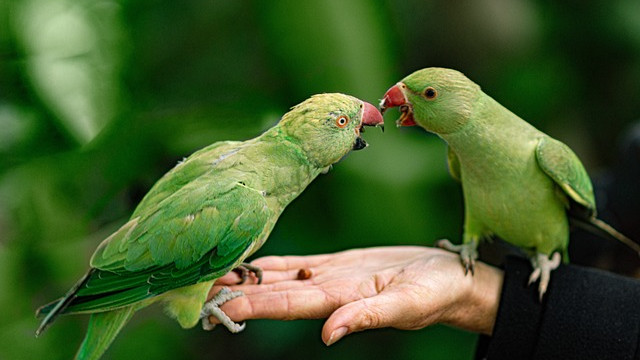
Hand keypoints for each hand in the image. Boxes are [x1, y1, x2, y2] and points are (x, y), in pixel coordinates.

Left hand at [209, 246, 503, 344]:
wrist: (450, 278)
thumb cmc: (436, 293)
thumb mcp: (407, 306)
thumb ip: (367, 318)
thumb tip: (329, 335)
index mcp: (339, 301)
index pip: (285, 303)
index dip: (250, 305)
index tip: (215, 307)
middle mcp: (326, 291)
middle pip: (272, 292)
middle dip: (234, 292)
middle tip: (193, 288)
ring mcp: (329, 277)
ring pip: (278, 277)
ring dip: (245, 277)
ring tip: (209, 273)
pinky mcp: (338, 264)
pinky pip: (296, 263)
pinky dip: (270, 263)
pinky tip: (247, 262)